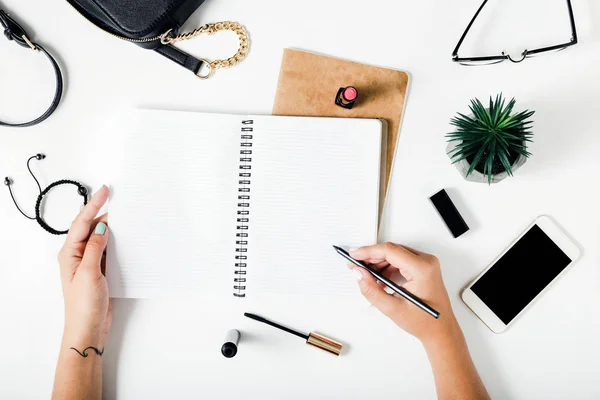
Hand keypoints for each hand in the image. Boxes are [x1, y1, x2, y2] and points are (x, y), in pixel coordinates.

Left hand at [57, 185, 110, 346]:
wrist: (88, 328)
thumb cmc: (84, 305)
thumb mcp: (89, 273)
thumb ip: (95, 247)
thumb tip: (101, 226)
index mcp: (69, 253)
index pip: (82, 223)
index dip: (94, 205)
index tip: (105, 190)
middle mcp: (77, 255)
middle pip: (90, 227)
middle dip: (102, 211)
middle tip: (118, 199)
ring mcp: (89, 262)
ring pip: (100, 237)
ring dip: (111, 226)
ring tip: (124, 214)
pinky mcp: (99, 270)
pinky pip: (107, 249)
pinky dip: (116, 241)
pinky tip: (125, 238)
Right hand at [349, 242, 459, 344]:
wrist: (441, 331)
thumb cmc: (425, 322)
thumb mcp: (393, 308)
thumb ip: (372, 290)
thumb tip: (359, 274)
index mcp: (422, 269)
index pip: (390, 251)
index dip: (369, 251)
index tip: (354, 254)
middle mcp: (426, 262)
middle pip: (392, 251)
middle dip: (372, 257)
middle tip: (356, 266)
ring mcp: (426, 264)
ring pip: (395, 255)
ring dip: (379, 263)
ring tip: (367, 276)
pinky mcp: (423, 268)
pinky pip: (401, 261)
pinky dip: (387, 268)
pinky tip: (379, 280)